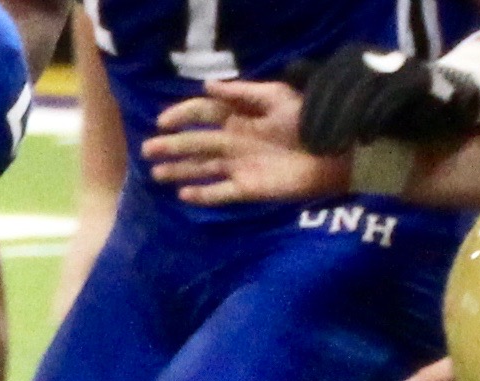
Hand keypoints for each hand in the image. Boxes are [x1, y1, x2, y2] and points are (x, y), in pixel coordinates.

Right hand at [143, 80, 349, 205]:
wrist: (331, 152)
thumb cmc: (306, 120)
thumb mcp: (276, 97)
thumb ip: (243, 93)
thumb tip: (208, 87)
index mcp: (239, 117)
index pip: (202, 114)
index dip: (182, 116)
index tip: (163, 122)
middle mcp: (234, 142)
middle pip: (196, 143)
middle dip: (172, 146)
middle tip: (147, 149)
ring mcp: (240, 167)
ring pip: (203, 168)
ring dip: (180, 169)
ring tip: (156, 172)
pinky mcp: (250, 189)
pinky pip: (221, 193)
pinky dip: (203, 194)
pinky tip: (184, 194)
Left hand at [300, 42, 479, 150]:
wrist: (448, 102)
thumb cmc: (397, 108)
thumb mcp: (357, 99)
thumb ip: (326, 88)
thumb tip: (289, 74)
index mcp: (351, 58)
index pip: (322, 81)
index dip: (312, 112)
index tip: (306, 143)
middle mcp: (370, 57)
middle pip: (337, 85)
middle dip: (323, 120)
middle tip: (318, 151)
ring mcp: (394, 66)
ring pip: (360, 90)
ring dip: (344, 121)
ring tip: (336, 149)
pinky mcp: (416, 79)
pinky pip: (390, 96)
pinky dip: (375, 119)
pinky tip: (366, 141)